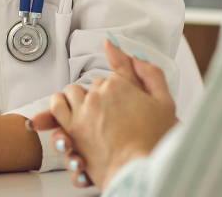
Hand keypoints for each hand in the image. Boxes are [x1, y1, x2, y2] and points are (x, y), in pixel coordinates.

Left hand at [31, 38, 178, 187]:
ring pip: (71, 93)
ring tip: (88, 111)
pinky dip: (60, 108)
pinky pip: (57, 109)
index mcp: (119, 85)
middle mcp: (97, 96)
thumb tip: (127, 49)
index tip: (123, 101)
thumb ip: (147, 71)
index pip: (112, 77)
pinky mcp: (73, 131)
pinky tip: (69, 114)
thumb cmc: (155, 142)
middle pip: (92, 86)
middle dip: (100, 96)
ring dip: (77, 99)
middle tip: (112, 113)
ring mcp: (82, 113)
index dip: (120, 90)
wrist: (142, 172)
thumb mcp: (164, 101)